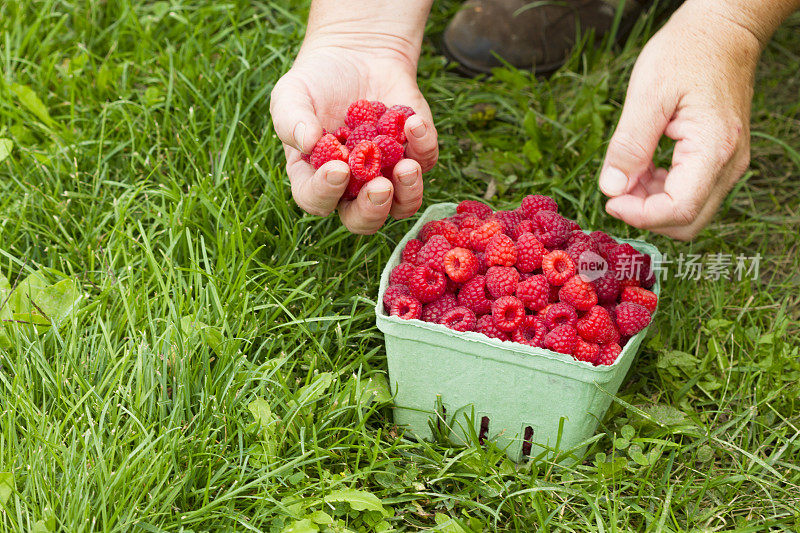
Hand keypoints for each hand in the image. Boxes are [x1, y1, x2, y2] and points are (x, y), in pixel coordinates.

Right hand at [270, 37, 437, 233]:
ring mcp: (387, 173)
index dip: (326, 193)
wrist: (355, 56)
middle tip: (380, 186)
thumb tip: (307, 142)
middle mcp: (352, 187)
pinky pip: (426, 162)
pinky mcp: (415, 153)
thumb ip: (291, 120)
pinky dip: (423, 147)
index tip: (338, 168)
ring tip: (407, 166)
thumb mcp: (291, 94)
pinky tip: (413, 123)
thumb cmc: (315, 81)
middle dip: (373, 209)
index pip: (317, 200)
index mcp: (315, 178)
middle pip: (364, 219)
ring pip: (403, 205)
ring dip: (408, 192)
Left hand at [598, 1, 763, 239]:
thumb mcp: (648, 93)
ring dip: (652, 205)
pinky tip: (643, 169)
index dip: (639, 215)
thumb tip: (610, 189)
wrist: (722, 30)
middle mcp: (729, 164)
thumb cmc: (687, 52)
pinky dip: (661, 192)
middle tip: (617, 188)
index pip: (679, 210)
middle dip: (645, 215)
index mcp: (713, 148)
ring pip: (689, 213)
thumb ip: (629, 145)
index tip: (610, 199)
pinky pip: (691, 194)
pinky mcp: (721, 161)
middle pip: (687, 222)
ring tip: (628, 172)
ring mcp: (729, 165)